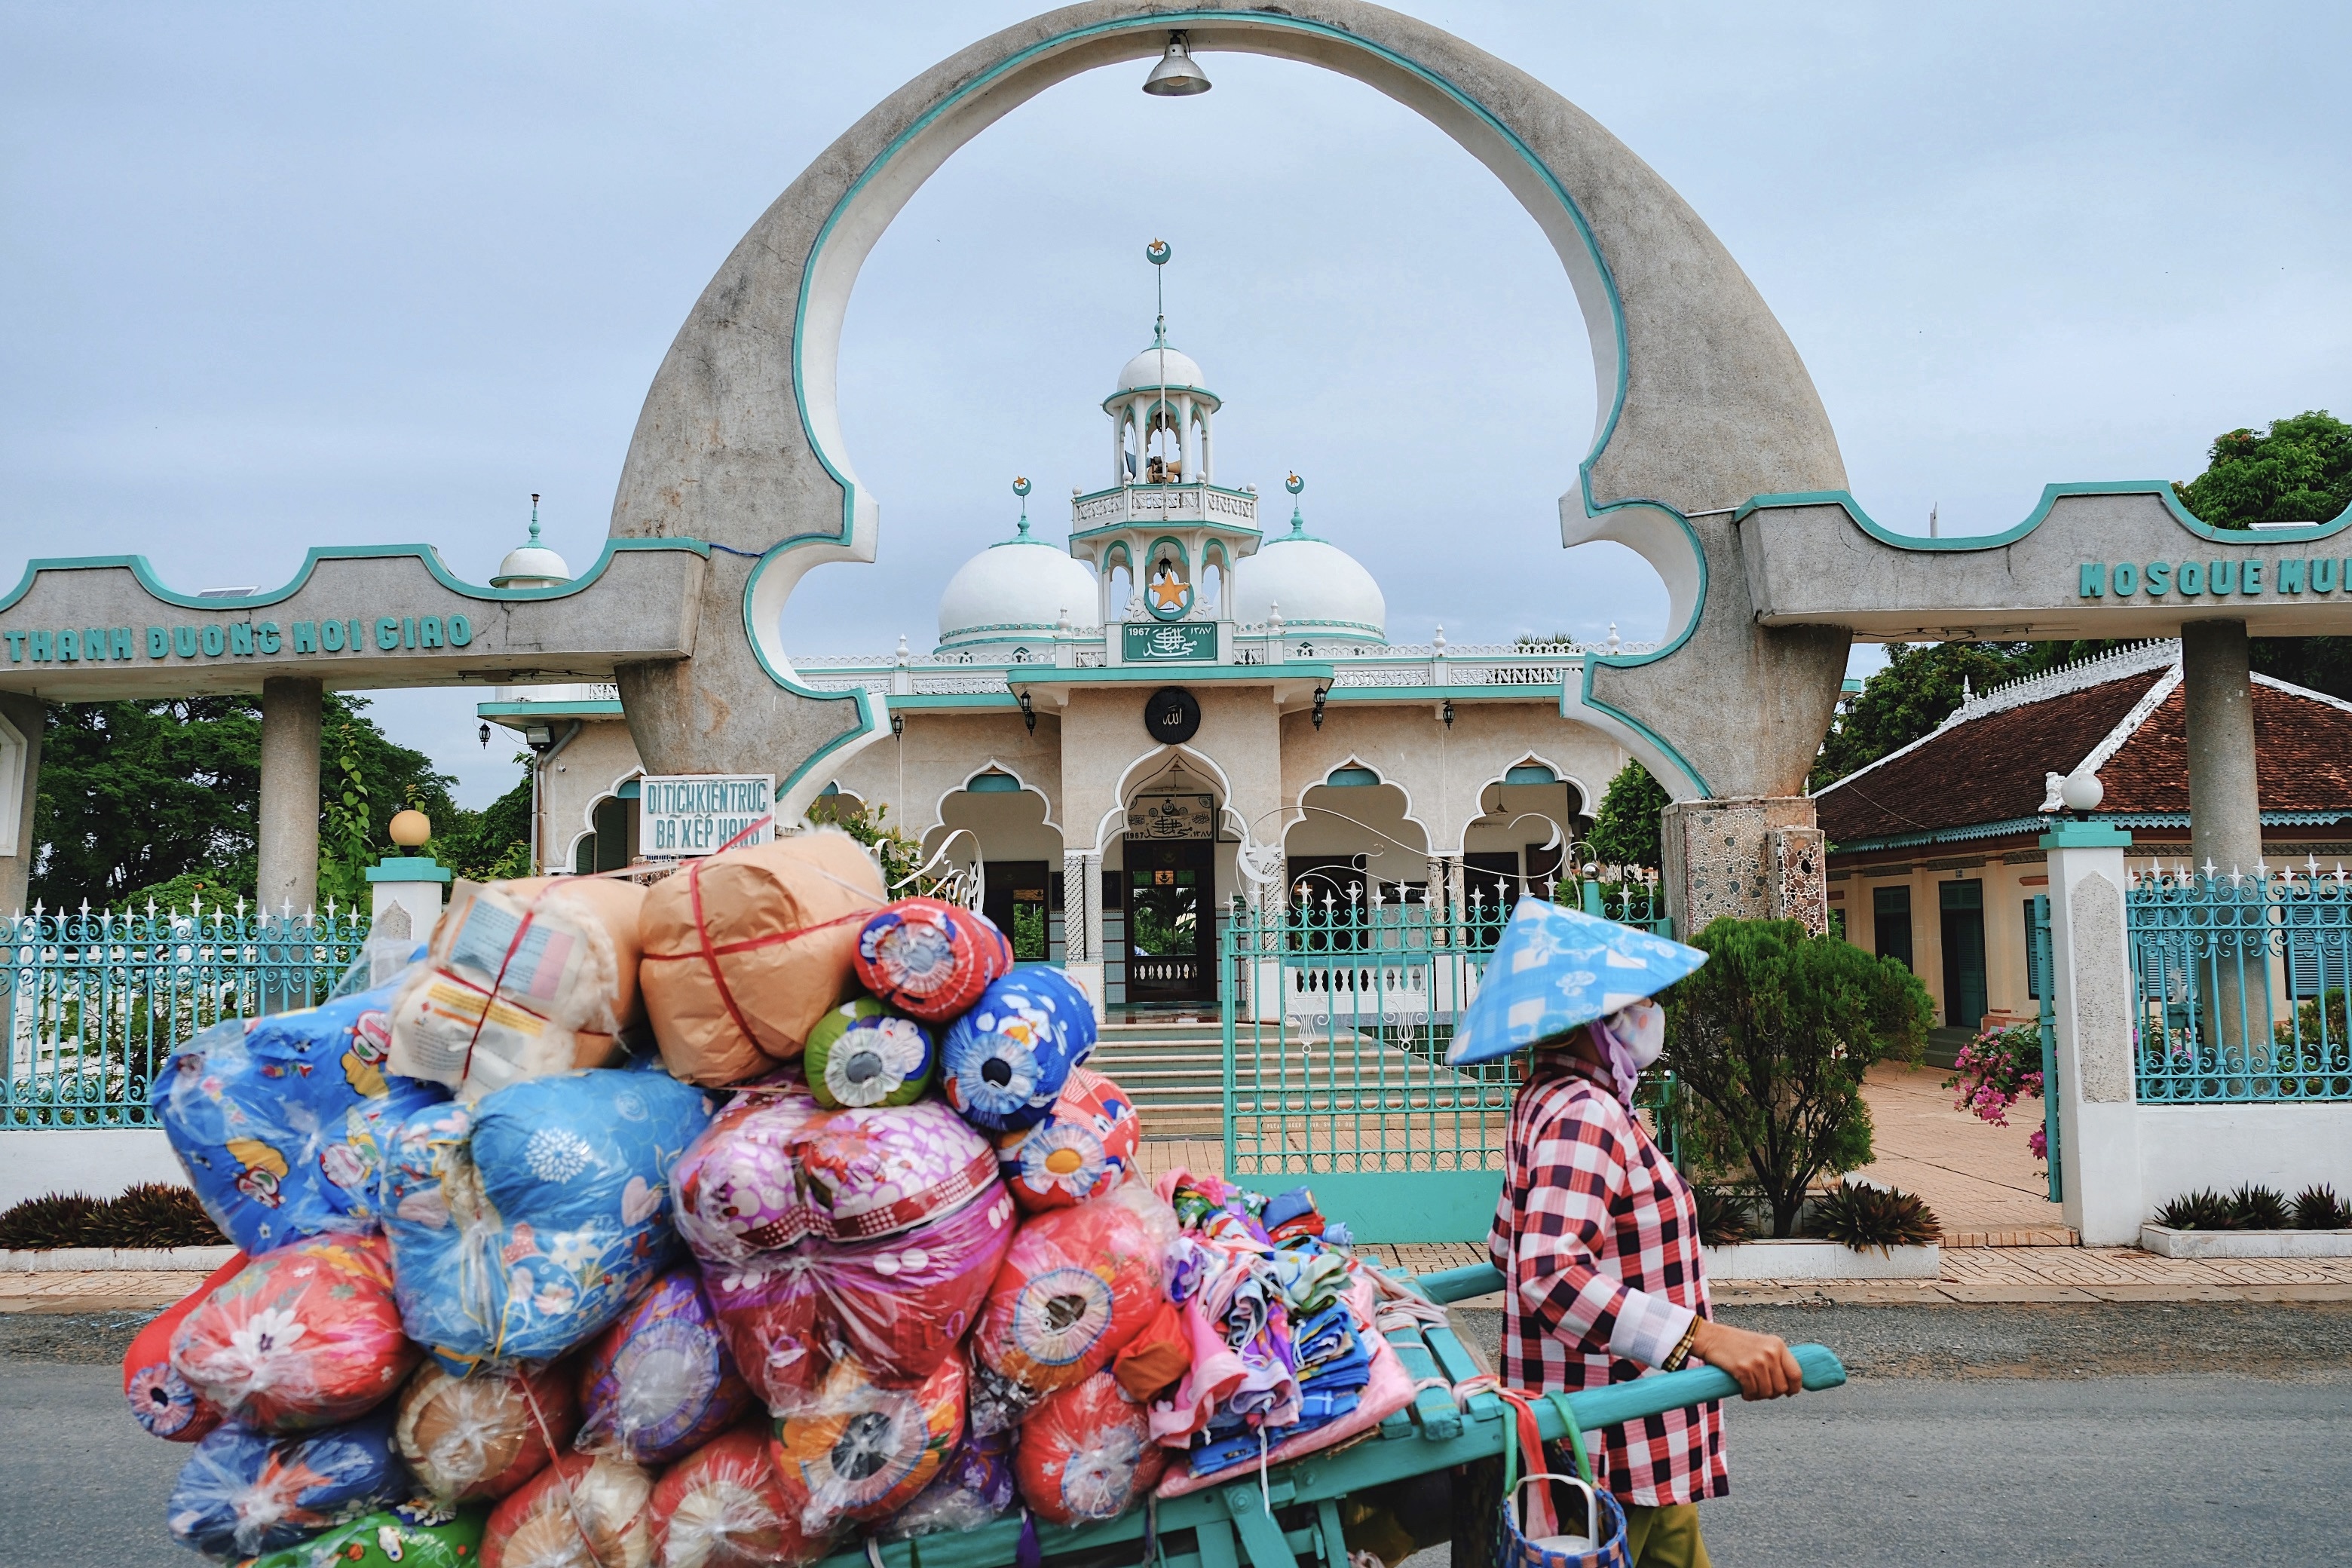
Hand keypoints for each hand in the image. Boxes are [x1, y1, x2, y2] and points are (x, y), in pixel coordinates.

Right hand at [1688, 1318, 1802, 1400]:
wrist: (1711, 1337)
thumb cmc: (1735, 1343)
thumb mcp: (1762, 1344)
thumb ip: (1776, 1359)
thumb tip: (1788, 1382)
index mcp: (1778, 1345)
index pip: (1796, 1373)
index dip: (1794, 1388)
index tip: (1788, 1392)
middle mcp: (1770, 1352)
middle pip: (1782, 1387)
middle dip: (1773, 1393)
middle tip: (1763, 1391)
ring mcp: (1757, 1361)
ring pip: (1767, 1392)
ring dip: (1759, 1395)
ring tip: (1751, 1390)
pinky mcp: (1743, 1369)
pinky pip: (1752, 1392)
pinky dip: (1748, 1395)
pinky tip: (1744, 1391)